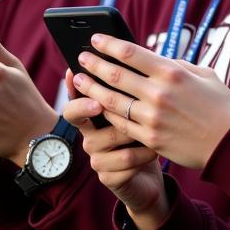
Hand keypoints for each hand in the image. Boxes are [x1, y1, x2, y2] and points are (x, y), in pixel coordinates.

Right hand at [63, 72, 168, 228]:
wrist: (152, 174)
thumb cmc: (147, 133)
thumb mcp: (141, 109)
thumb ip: (133, 87)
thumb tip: (133, 52)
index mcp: (95, 116)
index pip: (75, 98)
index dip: (72, 88)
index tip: (74, 74)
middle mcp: (90, 135)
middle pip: (80, 118)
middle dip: (94, 107)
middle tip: (102, 103)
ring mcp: (96, 157)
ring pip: (110, 138)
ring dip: (134, 132)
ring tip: (154, 128)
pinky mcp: (108, 178)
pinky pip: (125, 163)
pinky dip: (144, 155)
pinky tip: (156, 151)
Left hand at [70, 34, 229, 169]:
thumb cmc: (221, 105)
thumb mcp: (205, 75)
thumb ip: (178, 66)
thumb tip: (156, 61)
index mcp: (173, 72)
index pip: (130, 53)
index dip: (108, 44)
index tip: (95, 39)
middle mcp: (159, 93)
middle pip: (115, 75)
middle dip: (93, 64)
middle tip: (80, 57)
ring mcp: (152, 118)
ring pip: (111, 101)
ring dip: (91, 89)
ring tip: (78, 80)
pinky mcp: (150, 139)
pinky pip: (120, 123)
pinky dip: (105, 113)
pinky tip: (96, 105)